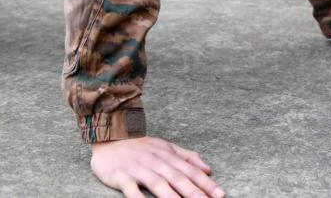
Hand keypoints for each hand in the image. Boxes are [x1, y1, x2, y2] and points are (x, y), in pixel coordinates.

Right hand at [90, 136, 223, 197]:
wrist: (109, 138)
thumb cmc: (140, 146)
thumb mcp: (166, 147)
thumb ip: (188, 157)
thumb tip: (208, 168)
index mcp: (168, 156)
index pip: (191, 171)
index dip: (206, 183)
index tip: (220, 195)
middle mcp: (156, 162)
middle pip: (178, 178)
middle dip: (194, 192)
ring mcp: (139, 169)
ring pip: (158, 184)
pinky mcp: (121, 176)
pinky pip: (131, 190)